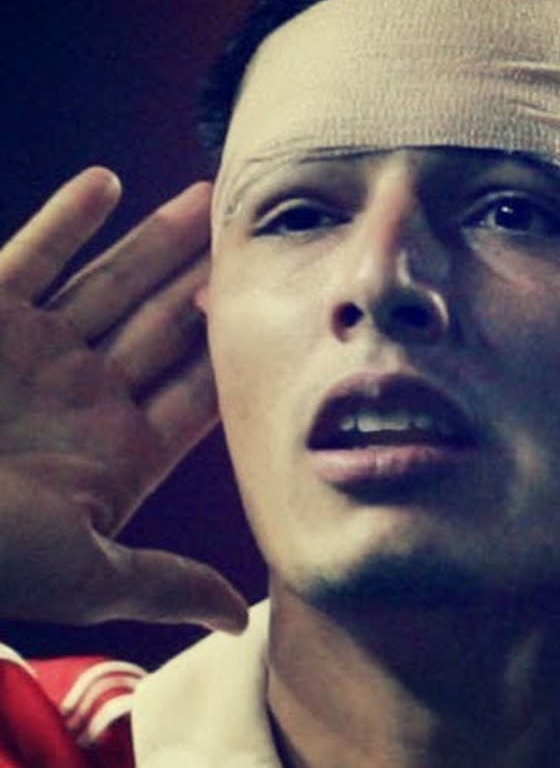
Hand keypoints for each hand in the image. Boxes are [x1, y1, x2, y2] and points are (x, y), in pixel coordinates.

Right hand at [0, 167, 246, 631]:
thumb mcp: (82, 572)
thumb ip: (165, 581)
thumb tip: (239, 618)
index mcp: (119, 449)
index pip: (199, 391)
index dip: (241, 353)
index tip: (288, 316)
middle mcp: (85, 393)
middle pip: (167, 325)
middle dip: (211, 282)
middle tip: (261, 237)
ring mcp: (36, 350)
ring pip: (112, 282)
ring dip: (158, 240)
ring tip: (206, 199)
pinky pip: (30, 256)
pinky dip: (64, 220)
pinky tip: (106, 182)